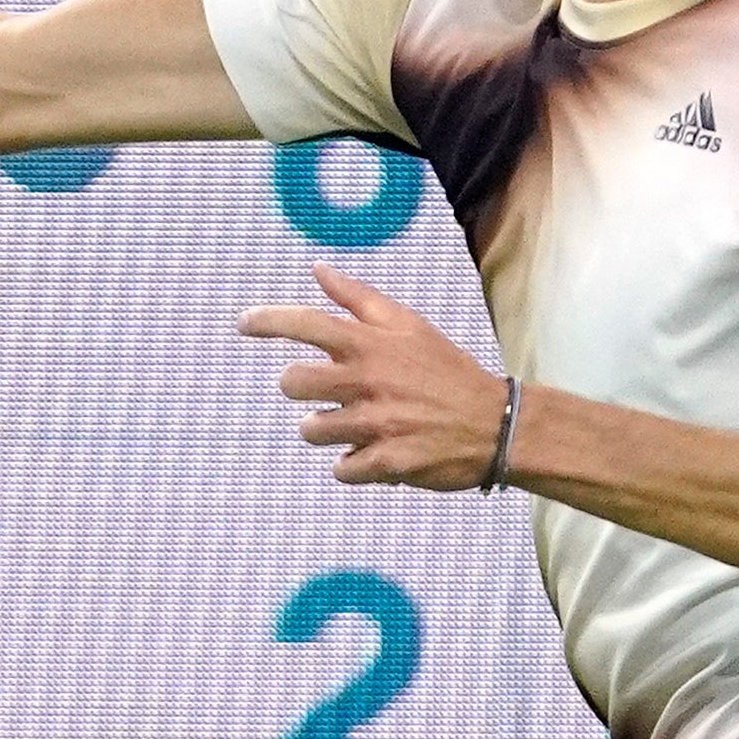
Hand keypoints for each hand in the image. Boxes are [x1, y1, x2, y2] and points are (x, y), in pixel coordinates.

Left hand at [239, 262, 508, 490]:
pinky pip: (342, 468)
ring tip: (357, 426)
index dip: (268, 321)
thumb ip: (359, 299)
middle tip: (324, 393)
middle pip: (294, 382)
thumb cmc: (446, 371)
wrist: (496, 423)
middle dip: (298, 388)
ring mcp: (376, 424)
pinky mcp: (386, 462)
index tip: (243, 323)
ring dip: (327, 430)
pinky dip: (353, 464)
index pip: (307, 323)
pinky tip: (375, 453)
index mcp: (371, 344)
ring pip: (312, 430)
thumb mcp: (408, 326)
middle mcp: (368, 381)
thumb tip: (318, 270)